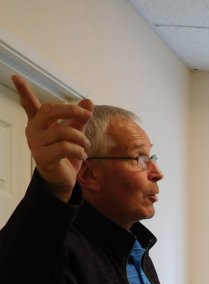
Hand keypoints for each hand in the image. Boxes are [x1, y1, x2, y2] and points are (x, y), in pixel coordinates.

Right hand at [12, 75, 92, 202]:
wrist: (63, 179)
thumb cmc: (66, 154)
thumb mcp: (75, 134)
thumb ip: (80, 118)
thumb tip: (89, 101)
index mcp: (39, 123)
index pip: (30, 105)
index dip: (24, 91)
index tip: (16, 77)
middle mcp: (34, 130)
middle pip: (50, 111)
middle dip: (71, 110)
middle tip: (87, 114)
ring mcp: (36, 143)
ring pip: (62, 131)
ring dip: (80, 138)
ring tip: (86, 145)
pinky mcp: (43, 157)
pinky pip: (65, 147)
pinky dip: (78, 151)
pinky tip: (82, 155)